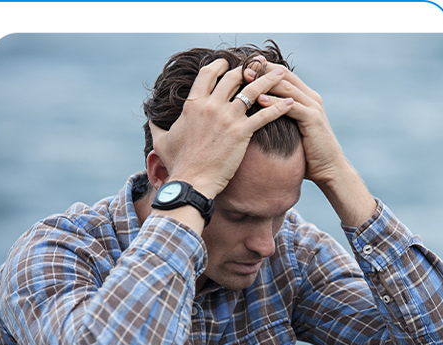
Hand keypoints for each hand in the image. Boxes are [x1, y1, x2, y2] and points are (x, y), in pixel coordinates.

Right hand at [149, 59, 293, 198]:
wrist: (191, 182)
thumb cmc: (177, 164)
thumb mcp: (162, 142)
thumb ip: (157, 127)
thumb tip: (150, 120)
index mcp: (193, 104)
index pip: (208, 74)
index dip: (220, 66)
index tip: (229, 64)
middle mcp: (211, 106)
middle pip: (234, 77)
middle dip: (248, 68)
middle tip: (260, 65)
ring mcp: (227, 118)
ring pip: (253, 90)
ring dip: (269, 79)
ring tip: (281, 74)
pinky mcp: (242, 132)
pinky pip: (265, 114)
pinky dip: (280, 107)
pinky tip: (292, 103)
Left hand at [257, 61, 376, 226]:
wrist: (329, 169)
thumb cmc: (307, 154)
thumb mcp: (290, 131)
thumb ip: (278, 119)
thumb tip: (255, 117)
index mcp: (304, 97)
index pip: (281, 74)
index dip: (262, 68)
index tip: (242, 66)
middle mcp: (310, 97)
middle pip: (283, 74)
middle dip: (262, 69)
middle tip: (241, 66)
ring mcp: (313, 107)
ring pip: (286, 87)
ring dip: (265, 82)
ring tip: (246, 78)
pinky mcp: (313, 120)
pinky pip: (291, 107)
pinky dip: (274, 102)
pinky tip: (259, 100)